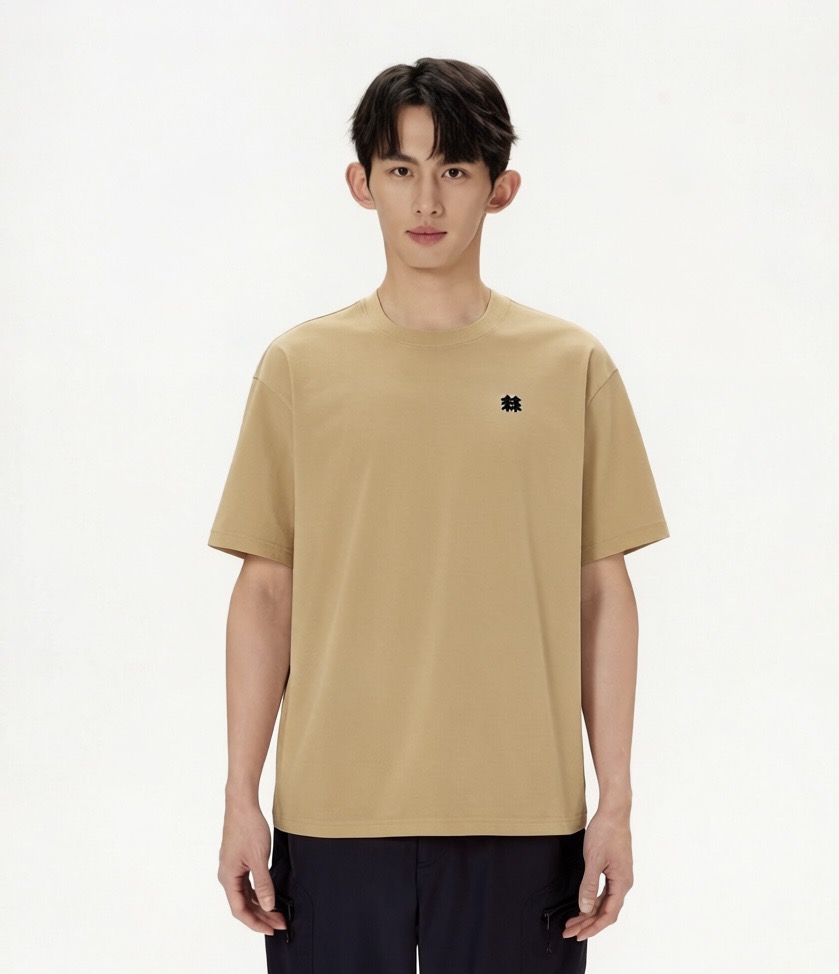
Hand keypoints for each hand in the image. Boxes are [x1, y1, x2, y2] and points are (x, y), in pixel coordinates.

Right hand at [218, 799, 286, 935]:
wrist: (242, 805)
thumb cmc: (248, 827)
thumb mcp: (259, 858)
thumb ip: (263, 884)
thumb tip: (268, 905)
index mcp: (228, 878)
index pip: (240, 910)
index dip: (256, 923)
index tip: (271, 929)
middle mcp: (227, 876)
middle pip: (243, 905)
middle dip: (261, 916)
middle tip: (280, 923)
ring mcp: (232, 868)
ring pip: (245, 895)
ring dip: (260, 905)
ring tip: (278, 913)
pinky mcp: (237, 861)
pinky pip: (246, 884)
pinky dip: (257, 893)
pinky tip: (269, 896)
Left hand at [561, 806, 633, 941]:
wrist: (614, 812)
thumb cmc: (605, 832)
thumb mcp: (594, 859)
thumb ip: (589, 885)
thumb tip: (585, 908)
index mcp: (622, 883)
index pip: (608, 914)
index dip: (593, 927)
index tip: (578, 935)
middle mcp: (623, 883)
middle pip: (606, 911)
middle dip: (588, 923)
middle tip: (569, 931)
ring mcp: (620, 876)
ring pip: (605, 902)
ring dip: (589, 913)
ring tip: (572, 921)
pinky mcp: (615, 870)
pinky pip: (605, 892)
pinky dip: (593, 901)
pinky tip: (583, 905)